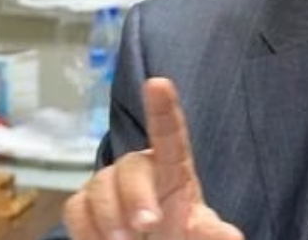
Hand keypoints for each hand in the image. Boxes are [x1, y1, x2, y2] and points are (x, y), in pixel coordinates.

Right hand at [62, 77, 243, 239]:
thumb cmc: (178, 235)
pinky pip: (76, 207)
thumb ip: (212, 233)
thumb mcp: (200, 233)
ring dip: (110, 216)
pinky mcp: (84, 206)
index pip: (169, 134)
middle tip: (147, 225)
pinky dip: (87, 229)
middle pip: (131, 166)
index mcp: (173, 169)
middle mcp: (140, 171)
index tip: (158, 83)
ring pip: (99, 185)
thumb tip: (232, 238)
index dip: (163, 109)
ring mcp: (110, 187)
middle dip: (135, 195)